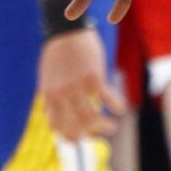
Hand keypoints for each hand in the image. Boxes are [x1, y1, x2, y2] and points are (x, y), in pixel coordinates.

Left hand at [38, 26, 120, 140]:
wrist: (66, 31)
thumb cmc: (58, 52)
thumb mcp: (49, 76)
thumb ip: (54, 93)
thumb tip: (58, 108)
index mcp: (49, 96)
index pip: (57, 125)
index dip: (68, 136)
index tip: (79, 140)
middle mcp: (61, 95)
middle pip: (75, 125)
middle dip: (88, 135)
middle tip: (99, 135)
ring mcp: (77, 87)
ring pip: (91, 117)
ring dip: (103, 126)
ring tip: (112, 128)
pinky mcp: (93, 77)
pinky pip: (107, 98)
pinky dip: (116, 106)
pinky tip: (121, 109)